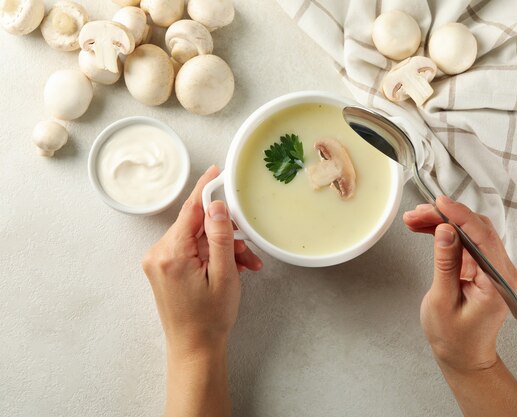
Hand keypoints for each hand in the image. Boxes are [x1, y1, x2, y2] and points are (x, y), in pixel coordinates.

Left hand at [142, 166, 262, 359]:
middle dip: (225, 232)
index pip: (190, 210)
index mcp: (171, 254)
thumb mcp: (224, 275)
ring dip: (222, 246)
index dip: (206, 189)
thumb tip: (216, 205)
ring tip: (244, 265)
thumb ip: (219, 237)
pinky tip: (231, 267)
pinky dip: (211, 254)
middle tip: (248, 248)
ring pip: (196, 238)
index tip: (217, 172)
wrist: (194, 348)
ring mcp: (159, 262)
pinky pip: (190, 250)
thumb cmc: (210, 318)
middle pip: (196, 225)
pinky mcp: (163, 269)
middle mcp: (158, 254)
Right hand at [403, 196, 516, 373]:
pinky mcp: (484, 268)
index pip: (483, 237)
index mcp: (497, 282)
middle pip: (477, 229)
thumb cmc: (454, 337)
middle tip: (417, 214)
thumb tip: (445, 231)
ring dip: (443, 223)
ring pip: (471, 232)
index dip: (460, 215)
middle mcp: (502, 272)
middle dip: (446, 216)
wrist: (464, 356)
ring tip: (415, 220)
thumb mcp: (442, 300)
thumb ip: (446, 263)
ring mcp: (494, 269)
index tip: (439, 204)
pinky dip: (447, 234)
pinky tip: (427, 228)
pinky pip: (467, 242)